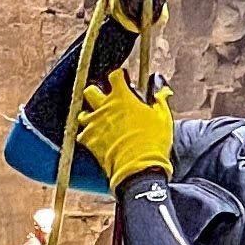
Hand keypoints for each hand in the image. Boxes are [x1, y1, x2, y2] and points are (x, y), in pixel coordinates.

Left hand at [74, 72, 174, 189]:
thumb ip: (159, 98)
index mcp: (122, 97)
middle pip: (90, 90)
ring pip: (82, 113)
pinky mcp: (89, 141)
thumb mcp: (162, 116)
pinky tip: (96, 139)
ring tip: (98, 121)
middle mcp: (104, 107)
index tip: (122, 79)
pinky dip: (88, 136)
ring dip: (89, 115)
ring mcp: (94, 123)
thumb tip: (162, 88)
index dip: (119, 76)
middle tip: (106, 100)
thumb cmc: (153, 141)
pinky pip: (81, 134)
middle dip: (97, 93)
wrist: (138, 168)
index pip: (114, 76)